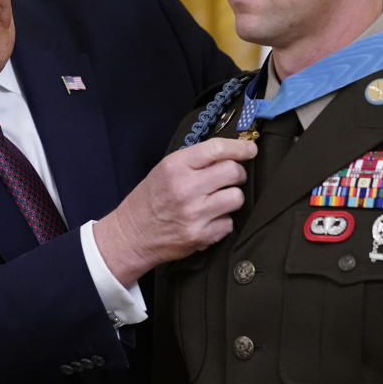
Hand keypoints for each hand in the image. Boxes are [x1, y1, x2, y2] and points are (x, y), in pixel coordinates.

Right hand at [93, 137, 256, 285]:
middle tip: (229, 178)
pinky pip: (229, 222)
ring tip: (217, 200)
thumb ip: (195, 160)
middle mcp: (185, 188)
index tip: (250, 149)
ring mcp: (194, 214)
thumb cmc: (151, 198)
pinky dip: (223, 221)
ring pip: (236, 198)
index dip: (239, 147)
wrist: (132, 234)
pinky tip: (209, 219)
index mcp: (175, 166)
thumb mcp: (165, 169)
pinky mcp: (201, 236)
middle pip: (233, 172)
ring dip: (231, 198)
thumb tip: (231, 153)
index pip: (216, 149)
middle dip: (237, 174)